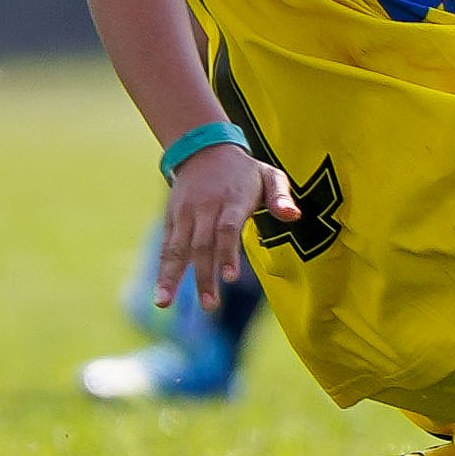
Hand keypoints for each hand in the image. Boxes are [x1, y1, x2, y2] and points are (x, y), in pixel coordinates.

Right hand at [156, 144, 295, 311]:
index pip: (228, 228)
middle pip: (202, 244)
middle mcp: (206, 207)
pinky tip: (161, 295)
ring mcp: (185, 213)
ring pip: (177, 248)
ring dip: (171, 277)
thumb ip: (281, 196)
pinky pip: (167, 247)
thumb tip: (293, 215)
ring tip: (165, 304)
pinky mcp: (172, 219)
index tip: (231, 278)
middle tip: (210, 305)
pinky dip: (162, 270)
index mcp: (232, 198)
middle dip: (204, 276)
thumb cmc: (245, 171)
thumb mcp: (269, 175)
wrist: (204, 149)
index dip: (228, 253)